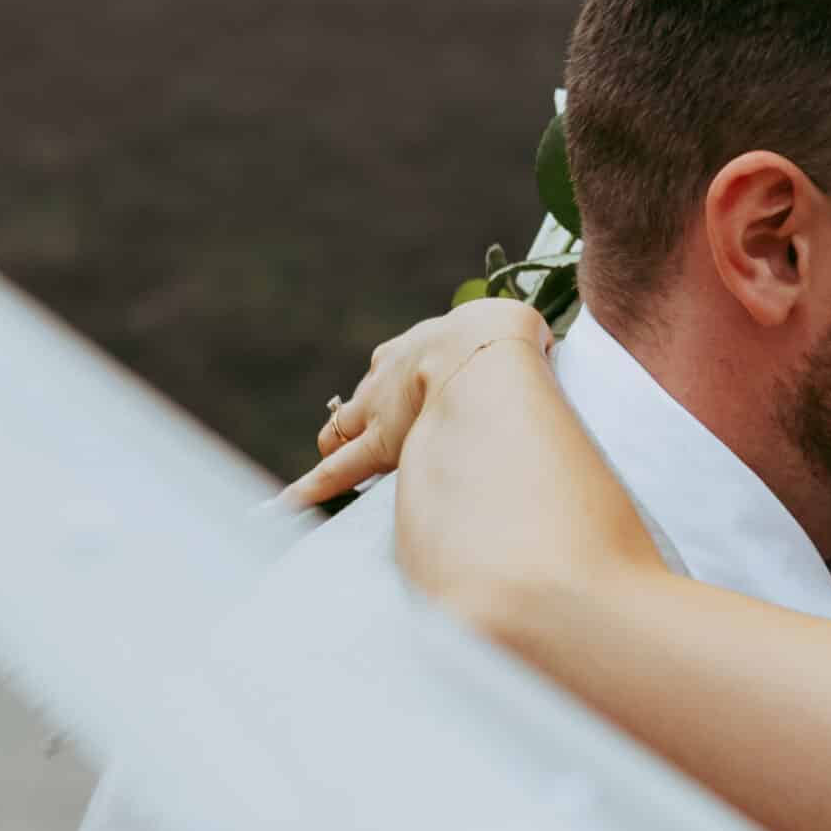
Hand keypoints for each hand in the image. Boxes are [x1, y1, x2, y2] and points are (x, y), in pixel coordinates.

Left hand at [278, 297, 551, 508]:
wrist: (482, 351)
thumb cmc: (504, 338)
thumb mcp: (512, 327)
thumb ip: (518, 340)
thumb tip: (544, 346)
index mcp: (423, 344)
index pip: (399, 369)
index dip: (400, 387)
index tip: (406, 398)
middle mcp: (391, 375)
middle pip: (365, 399)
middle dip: (361, 417)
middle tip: (357, 435)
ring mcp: (379, 411)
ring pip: (344, 433)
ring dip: (334, 448)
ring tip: (320, 471)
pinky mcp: (377, 445)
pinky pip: (338, 470)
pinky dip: (312, 486)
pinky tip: (286, 503)